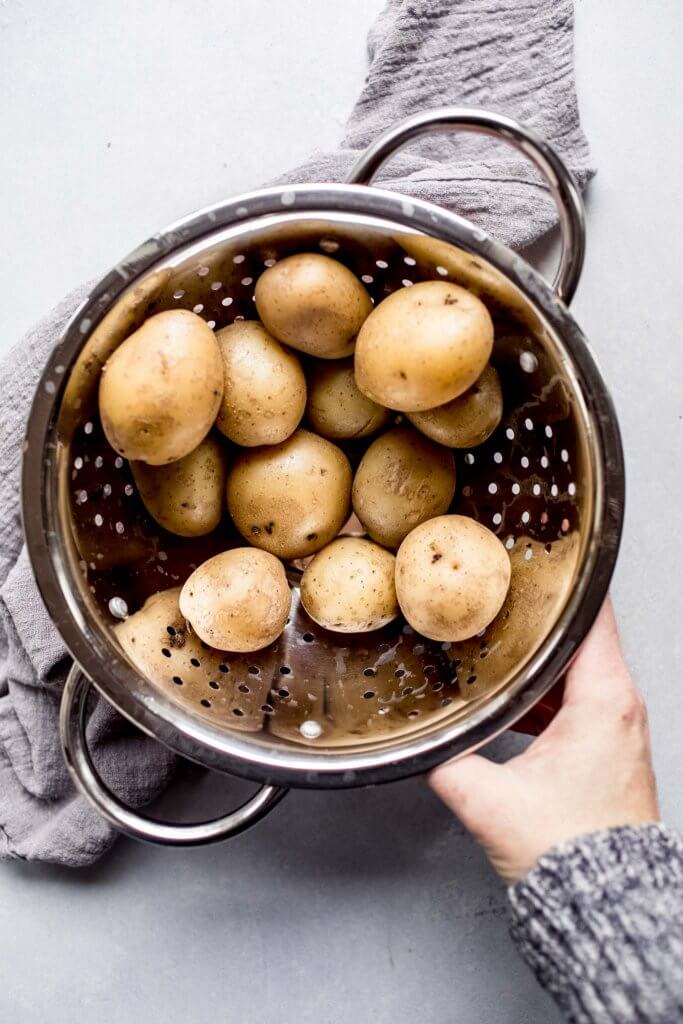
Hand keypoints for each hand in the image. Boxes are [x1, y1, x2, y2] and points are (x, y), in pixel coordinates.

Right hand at [429, 599, 659, 883]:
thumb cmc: (570, 851)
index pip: (593, 615)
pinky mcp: (610, 746)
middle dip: (539, 614)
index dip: (563, 580)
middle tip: (500, 593)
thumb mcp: (490, 800)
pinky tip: (514, 695)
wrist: (605, 904)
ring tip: (499, 640)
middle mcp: (621, 706)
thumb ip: (446, 762)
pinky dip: (548, 687)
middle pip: (583, 634)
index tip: (533, 557)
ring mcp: (619, 726)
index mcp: (605, 701)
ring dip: (542, 654)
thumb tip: (420, 742)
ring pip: (580, 666)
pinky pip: (579, 696)